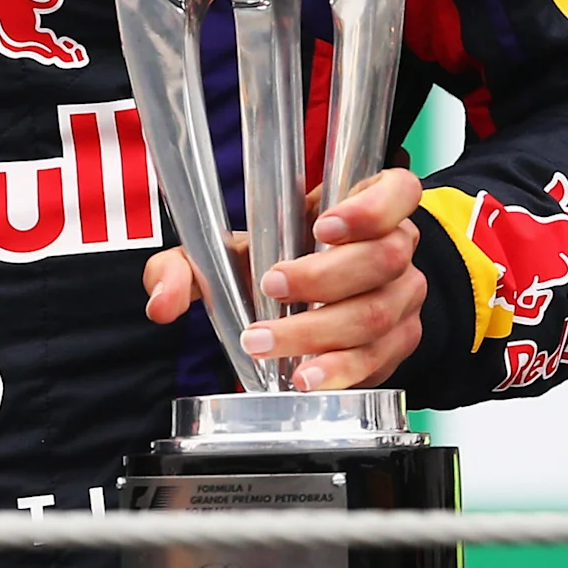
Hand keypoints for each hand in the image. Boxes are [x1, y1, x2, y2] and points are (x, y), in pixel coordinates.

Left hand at [142, 168, 428, 391]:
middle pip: (383, 259)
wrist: (305, 304)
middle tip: (272, 287)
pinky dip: (341, 370)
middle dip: (323, 277)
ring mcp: (404, 298)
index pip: (398, 191)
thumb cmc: (271, 263)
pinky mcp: (399, 343)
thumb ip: (183, 266)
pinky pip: (380, 359)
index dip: (371, 208)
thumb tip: (162, 301)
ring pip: (378, 313)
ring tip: (269, 344)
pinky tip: (306, 377)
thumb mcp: (225, 252)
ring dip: (320, 331)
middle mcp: (397, 249)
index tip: (322, 227)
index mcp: (365, 206)